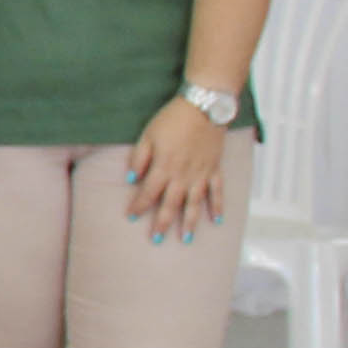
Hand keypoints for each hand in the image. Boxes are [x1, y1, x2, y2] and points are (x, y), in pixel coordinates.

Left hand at [126, 98, 230, 242]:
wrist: (204, 107)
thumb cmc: (172, 119)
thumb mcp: (147, 135)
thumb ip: (139, 158)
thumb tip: (129, 180)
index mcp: (163, 166)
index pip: (148, 192)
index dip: (138, 205)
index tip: (131, 217)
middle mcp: (183, 175)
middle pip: (171, 204)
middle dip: (162, 223)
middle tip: (156, 240)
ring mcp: (201, 174)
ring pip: (195, 203)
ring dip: (190, 222)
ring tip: (186, 239)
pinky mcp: (215, 168)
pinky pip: (217, 191)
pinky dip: (218, 205)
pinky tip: (217, 220)